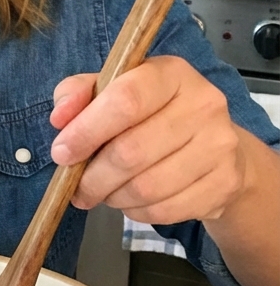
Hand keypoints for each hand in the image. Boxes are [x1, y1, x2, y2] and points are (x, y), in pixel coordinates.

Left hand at [49, 56, 245, 223]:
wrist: (215, 146)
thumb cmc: (154, 114)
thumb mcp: (115, 89)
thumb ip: (80, 93)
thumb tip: (60, 117)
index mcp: (172, 73)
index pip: (125, 100)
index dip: (86, 130)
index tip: (61, 152)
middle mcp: (203, 104)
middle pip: (131, 151)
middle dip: (92, 176)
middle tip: (76, 186)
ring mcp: (219, 145)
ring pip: (146, 187)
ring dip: (112, 197)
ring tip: (104, 192)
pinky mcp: (224, 183)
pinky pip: (164, 210)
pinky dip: (136, 212)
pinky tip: (132, 200)